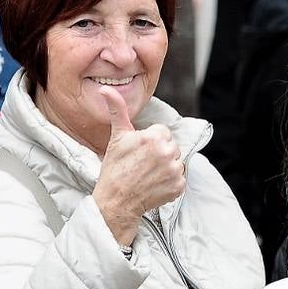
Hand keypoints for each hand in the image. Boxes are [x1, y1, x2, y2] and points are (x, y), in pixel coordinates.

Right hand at [91, 87, 185, 244]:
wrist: (116, 200)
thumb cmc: (115, 168)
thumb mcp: (117, 137)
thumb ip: (118, 110)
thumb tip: (107, 89)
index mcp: (155, 137)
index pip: (162, 132)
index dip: (150, 141)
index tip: (139, 151)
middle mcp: (168, 152)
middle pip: (171, 146)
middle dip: (160, 153)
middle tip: (142, 164)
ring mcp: (175, 170)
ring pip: (177, 162)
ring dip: (166, 167)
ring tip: (148, 174)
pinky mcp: (179, 186)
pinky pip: (180, 178)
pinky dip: (170, 182)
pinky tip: (155, 184)